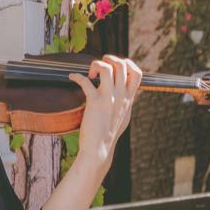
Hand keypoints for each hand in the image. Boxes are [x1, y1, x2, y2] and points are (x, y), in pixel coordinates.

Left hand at [68, 54, 141, 174]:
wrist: (99, 150)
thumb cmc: (109, 134)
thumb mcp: (124, 116)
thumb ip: (126, 102)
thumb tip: (127, 93)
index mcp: (129, 99)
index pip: (137, 73)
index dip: (127, 63)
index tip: (116, 66)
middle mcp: (121, 97)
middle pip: (122, 65)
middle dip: (109, 59)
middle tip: (100, 66)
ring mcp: (109, 99)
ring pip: (106, 68)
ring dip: (96, 64)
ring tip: (90, 73)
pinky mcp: (95, 103)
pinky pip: (85, 82)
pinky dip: (77, 76)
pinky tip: (72, 77)